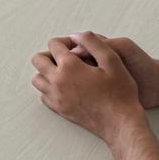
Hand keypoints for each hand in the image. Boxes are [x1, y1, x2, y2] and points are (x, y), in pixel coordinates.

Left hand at [30, 32, 146, 141]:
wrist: (121, 123)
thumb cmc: (120, 93)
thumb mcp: (112, 60)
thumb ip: (92, 42)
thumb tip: (75, 36)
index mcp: (69, 66)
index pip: (53, 44)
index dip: (65, 41)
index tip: (77, 47)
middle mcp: (58, 81)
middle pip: (38, 60)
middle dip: (50, 54)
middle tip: (68, 58)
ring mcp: (57, 97)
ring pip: (38, 79)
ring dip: (47, 72)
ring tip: (66, 72)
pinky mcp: (60, 110)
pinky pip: (44, 95)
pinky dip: (50, 88)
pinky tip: (66, 87)